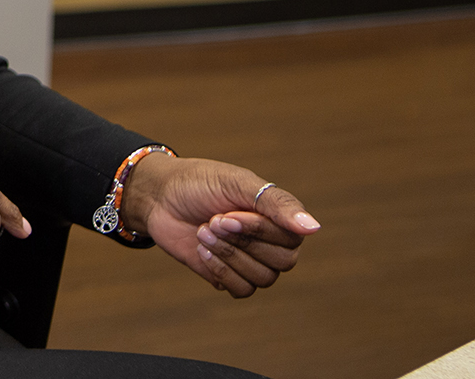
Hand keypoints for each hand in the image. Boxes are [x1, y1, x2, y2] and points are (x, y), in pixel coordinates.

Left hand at [121, 154, 319, 298]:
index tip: (226, 214)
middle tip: (212, 221)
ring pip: (263, 279)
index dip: (257, 231)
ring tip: (203, 232)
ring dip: (228, 256)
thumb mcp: (237, 183)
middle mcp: (272, 242)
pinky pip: (242, 291)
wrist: (159, 198)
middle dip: (241, 243)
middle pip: (282, 263)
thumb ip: (276, 203)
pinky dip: (221, 271)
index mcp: (279, 218)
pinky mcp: (229, 276)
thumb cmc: (200, 184)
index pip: (292, 240)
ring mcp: (252, 261)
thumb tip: (314, 228)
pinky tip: (202, 251)